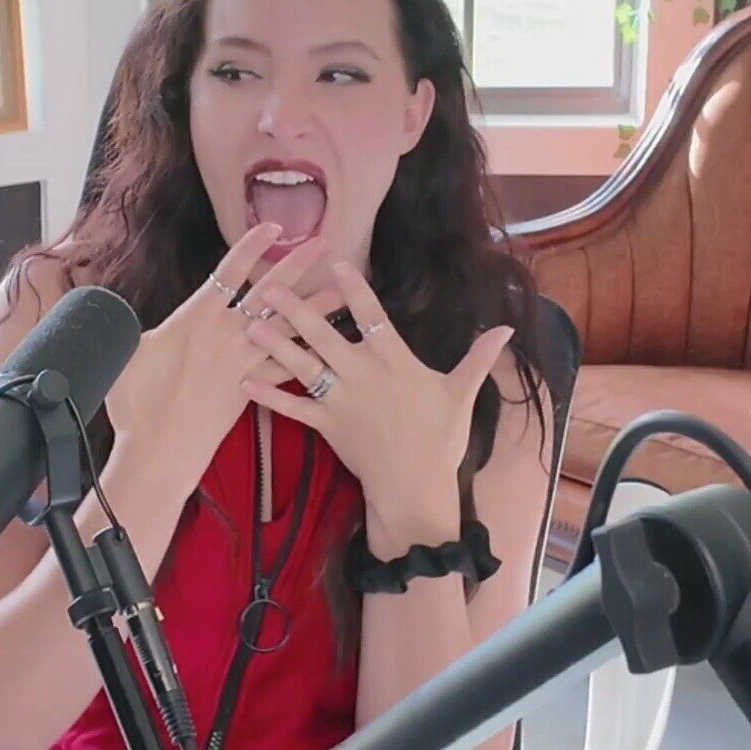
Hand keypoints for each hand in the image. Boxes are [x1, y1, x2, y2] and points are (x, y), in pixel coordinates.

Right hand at [105, 224, 341, 477]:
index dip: (252, 246)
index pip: (230, 271)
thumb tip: (122, 310)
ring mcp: (243, 363)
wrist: (159, 449)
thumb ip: (137, 326)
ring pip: (289, 327)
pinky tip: (328, 348)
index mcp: (197, 317)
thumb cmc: (136, 402)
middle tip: (326, 244)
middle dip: (299, 265)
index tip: (274, 226)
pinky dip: (307, 354)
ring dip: (317, 307)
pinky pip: (286, 367)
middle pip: (271, 291)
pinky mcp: (251, 389)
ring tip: (345, 291)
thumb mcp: (128, 350)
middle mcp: (227, 335)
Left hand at [239, 263, 514, 554]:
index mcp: (394, 361)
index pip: (372, 316)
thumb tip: (505, 328)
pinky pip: (293, 408)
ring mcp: (341, 401)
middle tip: (270, 287)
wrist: (415, 487)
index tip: (335, 262)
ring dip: (275, 345)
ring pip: (303, 366)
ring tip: (249, 324)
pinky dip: (269, 396)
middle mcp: (363, 375)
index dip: (353, 288)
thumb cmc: (440, 440)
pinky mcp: (326, 426)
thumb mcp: (461, 394)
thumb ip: (478, 358)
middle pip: (324, 335)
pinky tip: (245, 381)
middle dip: (296, 309)